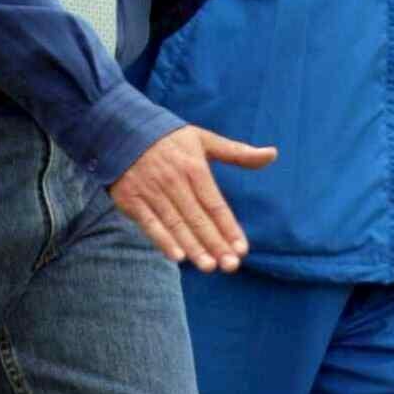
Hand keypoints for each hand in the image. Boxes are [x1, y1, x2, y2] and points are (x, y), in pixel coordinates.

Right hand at [109, 125, 276, 270]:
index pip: (215, 204)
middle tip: (231, 266)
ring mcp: (151, 191)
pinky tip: (177, 256)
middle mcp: (174, 181)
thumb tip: (272, 154)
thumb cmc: (169, 138)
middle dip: (215, 243)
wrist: (121, 127)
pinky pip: (149, 223)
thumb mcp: (204, 139)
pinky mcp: (130, 199)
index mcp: (194, 168)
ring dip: (193, 247)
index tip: (242, 248)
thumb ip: (237, 152)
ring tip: (209, 266)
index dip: (229, 227)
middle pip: (198, 218)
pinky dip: (162, 240)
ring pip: (176, 224)